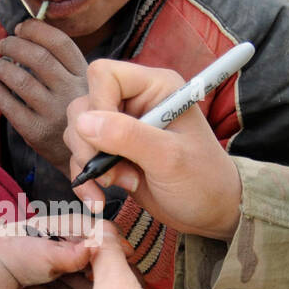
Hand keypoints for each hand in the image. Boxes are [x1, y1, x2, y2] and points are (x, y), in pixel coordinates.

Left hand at [0, 20, 89, 177]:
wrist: (85, 157)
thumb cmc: (78, 113)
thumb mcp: (84, 85)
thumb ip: (64, 63)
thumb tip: (26, 32)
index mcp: (84, 76)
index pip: (59, 43)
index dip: (36, 30)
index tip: (20, 27)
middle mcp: (71, 93)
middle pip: (38, 58)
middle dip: (14, 45)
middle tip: (2, 44)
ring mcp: (54, 114)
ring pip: (21, 80)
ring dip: (2, 67)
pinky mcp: (37, 133)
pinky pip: (10, 106)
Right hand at [65, 60, 242, 242]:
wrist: (210, 212)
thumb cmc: (203, 180)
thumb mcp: (169, 158)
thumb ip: (127, 136)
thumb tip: (82, 122)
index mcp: (155, 87)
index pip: (104, 76)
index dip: (98, 105)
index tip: (108, 142)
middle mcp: (135, 101)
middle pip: (84, 105)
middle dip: (91, 145)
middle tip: (117, 173)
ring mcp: (121, 127)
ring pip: (78, 132)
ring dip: (90, 164)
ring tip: (124, 183)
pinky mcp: (112, 152)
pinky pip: (81, 157)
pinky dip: (86, 179)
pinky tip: (101, 197)